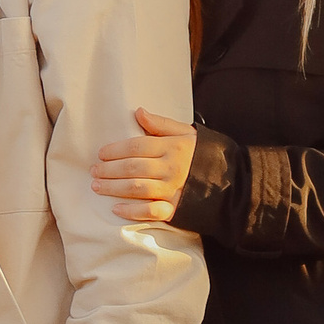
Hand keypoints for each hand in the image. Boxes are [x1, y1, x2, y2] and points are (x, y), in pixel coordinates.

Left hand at [92, 107, 197, 226]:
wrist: (229, 181)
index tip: (101, 153)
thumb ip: (160, 124)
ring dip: (114, 188)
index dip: (116, 150)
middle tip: (93, 170)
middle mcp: (171, 168)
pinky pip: (151, 212)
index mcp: (172, 147)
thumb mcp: (185, 133)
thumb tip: (138, 112)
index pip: (137, 146)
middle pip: (132, 168)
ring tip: (97, 186)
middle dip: (109, 170)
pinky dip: (132, 211)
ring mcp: (173, 190)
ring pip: (137, 188)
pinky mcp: (175, 209)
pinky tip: (115, 208)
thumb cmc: (202, 154)